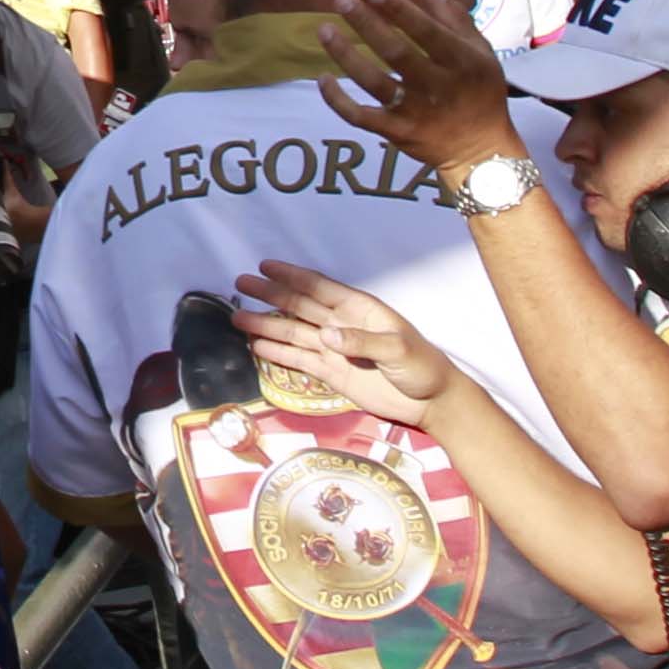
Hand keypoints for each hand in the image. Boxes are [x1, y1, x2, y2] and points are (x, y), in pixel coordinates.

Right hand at [230, 262, 450, 423]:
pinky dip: (277, 354)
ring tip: (238, 319)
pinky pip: (299, 360)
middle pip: (299, 306)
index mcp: (359, 309)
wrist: (430, 401)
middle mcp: (341, 324)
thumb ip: (363, 340)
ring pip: (293, 333)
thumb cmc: (422, 366)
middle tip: (241, 284)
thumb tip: (326, 334)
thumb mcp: (399, 349)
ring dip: (266, 325)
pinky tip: (257, 347)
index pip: (320, 287)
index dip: (292, 276)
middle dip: (270, 295)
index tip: (265, 266)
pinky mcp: (331, 373)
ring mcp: (334, 349)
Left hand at [311, 0, 520, 173]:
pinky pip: (361, 117)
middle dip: (366, 24)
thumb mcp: (482, 53)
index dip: (398, 9)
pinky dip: (339, 100)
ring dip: (346, 55)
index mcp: (460, 62)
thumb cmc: (481, 92)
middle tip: (342, 0)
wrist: (481, 151)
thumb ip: (456, 21)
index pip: (426, 31)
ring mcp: (414, 111)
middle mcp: (436, 86)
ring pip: (373, 82)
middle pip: (395, 52)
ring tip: (324, 30)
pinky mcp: (397, 132)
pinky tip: (323, 78)